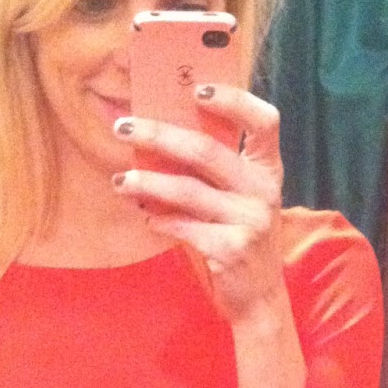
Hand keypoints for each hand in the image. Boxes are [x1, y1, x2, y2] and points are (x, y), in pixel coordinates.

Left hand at [112, 85, 286, 328]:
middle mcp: (263, 191)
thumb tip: (160, 135)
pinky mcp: (231, 249)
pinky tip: (146, 216)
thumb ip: (215, 170)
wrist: (259, 298)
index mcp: (267, 170)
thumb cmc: (241, 238)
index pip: (264, 121)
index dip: (233, 99)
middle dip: (158, 135)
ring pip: (187, 190)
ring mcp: (250, 221)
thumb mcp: (240, 199)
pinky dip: (160, 220)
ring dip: (147, 183)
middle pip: (206, 150)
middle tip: (123, 127)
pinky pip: (183, 227)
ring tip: (120, 181)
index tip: (196, 89)